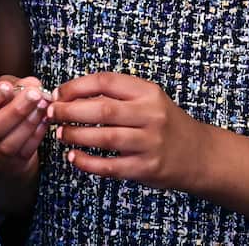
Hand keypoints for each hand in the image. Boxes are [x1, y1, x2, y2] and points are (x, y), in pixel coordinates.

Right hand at [0, 75, 49, 177]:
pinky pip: (23, 151)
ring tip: (43, 104)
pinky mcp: (7, 167)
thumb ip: (10, 84)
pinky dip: (36, 134)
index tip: (6, 87)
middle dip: (15, 110)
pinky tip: (44, 118)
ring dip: (29, 122)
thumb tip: (30, 83)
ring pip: (8, 144)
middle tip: (34, 94)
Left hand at [48, 73, 206, 191]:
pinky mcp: (146, 168)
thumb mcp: (147, 99)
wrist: (197, 153)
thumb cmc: (164, 122)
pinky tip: (74, 158)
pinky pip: (110, 167)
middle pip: (102, 109)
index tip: (58, 93)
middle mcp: (150, 115)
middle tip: (51, 113)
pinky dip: (87, 163)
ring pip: (104, 138)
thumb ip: (115, 95)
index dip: (76, 87)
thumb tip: (69, 95)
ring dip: (76, 135)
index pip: (106, 81)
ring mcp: (150, 143)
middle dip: (70, 110)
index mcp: (147, 92)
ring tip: (60, 134)